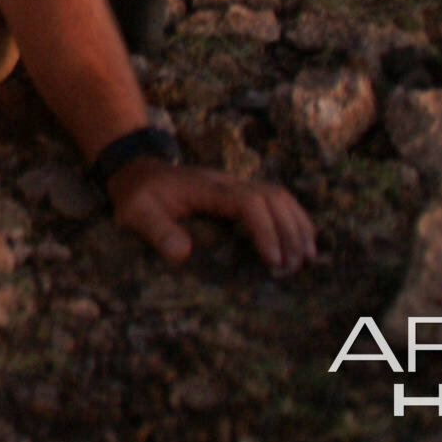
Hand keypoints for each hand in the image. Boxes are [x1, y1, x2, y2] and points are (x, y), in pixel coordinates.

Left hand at [108, 156, 316, 275]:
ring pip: (278, 195)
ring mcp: (235, 184)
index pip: (247, 202)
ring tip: (306, 260)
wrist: (137, 172)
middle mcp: (227, 182)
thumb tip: (183, 253)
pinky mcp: (239, 192)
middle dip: (287, 232)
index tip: (272, 261)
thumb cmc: (138, 195)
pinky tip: (303, 241)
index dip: (264, 230)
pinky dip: (294, 218)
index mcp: (206, 187)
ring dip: (296, 225)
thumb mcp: (136, 212)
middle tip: (291, 269)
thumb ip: (157, 231)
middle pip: (271, 197)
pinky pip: (275, 199)